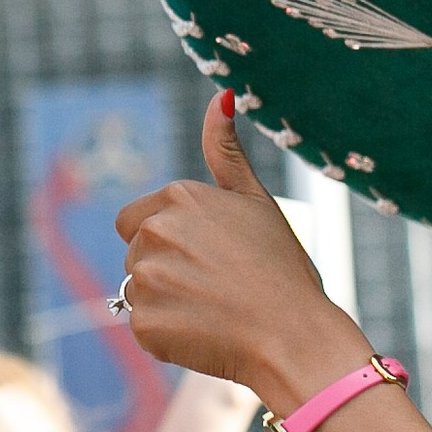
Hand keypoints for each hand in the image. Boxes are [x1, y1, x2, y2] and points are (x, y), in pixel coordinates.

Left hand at [114, 96, 364, 407]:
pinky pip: (143, 326)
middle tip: (216, 285)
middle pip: (135, 253)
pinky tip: (205, 333)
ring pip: (137, 289)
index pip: (137, 219)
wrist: (295, 337)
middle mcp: (155, 231)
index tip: (209, 256)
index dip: (171, 240)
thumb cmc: (282, 270)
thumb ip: (226, 152)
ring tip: (213, 309)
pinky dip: (167, 335)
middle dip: (166, 268)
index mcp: (178, 197)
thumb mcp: (257, 201)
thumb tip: (221, 94)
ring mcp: (147, 278)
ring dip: (166, 302)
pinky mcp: (143, 321)